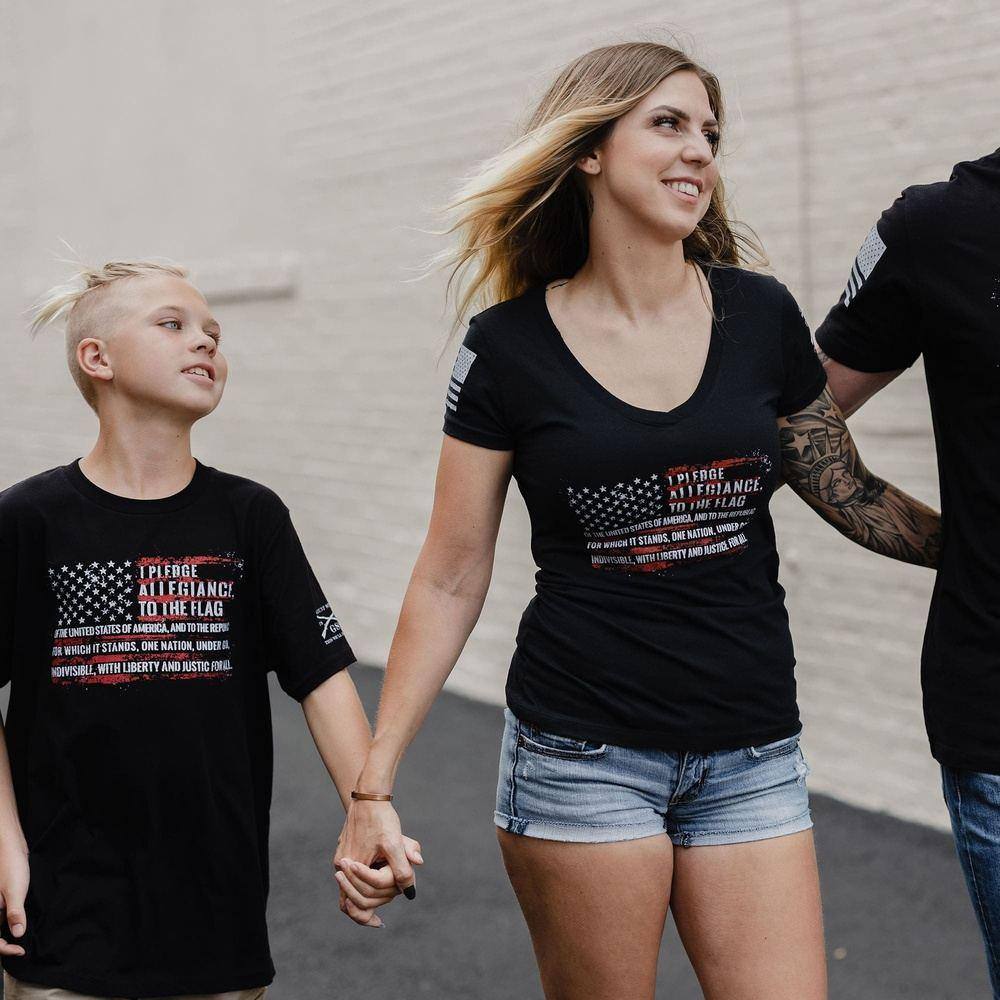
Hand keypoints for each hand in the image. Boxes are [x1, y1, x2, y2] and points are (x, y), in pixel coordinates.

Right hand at [0, 845, 28, 956]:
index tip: (20, 950)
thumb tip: (17, 934)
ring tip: (22, 938)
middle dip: (4, 945)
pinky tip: (21, 921)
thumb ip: (15, 913)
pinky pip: (3, 915)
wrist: (10, 847)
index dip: (4, 948)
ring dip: (8, 933)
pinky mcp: (1, 899)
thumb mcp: (15, 891)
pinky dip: (10, 921)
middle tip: (20, 948)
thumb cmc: (11, 866)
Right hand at [334, 801, 422, 927]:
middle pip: (354, 896)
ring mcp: (342, 859)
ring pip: (353, 886)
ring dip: (372, 890)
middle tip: (396, 895)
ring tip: (391, 892)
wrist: (369, 795)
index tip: (379, 924)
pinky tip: (380, 879)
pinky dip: (365, 882)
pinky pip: (353, 876)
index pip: (354, 902)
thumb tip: (410, 893)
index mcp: (349, 866)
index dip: (365, 917)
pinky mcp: (347, 852)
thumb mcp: (395, 843)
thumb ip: (402, 869)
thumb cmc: (382, 819)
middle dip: (375, 900)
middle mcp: (341, 865)